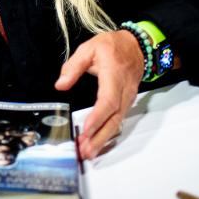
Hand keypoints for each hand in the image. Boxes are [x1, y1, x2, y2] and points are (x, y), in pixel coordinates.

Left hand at [54, 29, 143, 159]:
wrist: (137, 46)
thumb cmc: (113, 47)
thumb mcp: (89, 48)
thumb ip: (73, 67)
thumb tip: (60, 85)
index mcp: (114, 75)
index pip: (108, 100)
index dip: (98, 117)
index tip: (87, 130)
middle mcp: (125, 90)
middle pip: (114, 118)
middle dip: (99, 137)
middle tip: (85, 151)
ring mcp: (128, 98)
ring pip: (117, 123)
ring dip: (103, 139)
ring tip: (88, 152)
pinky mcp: (127, 103)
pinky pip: (118, 121)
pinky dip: (107, 133)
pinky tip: (97, 142)